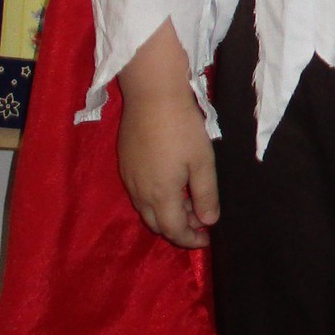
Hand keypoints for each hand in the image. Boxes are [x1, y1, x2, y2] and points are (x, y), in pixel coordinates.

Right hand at [116, 21, 217, 248]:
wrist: (152, 94)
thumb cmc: (182, 127)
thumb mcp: (202, 161)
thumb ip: (206, 195)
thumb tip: (208, 221)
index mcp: (159, 195)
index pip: (173, 230)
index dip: (190, 239)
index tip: (206, 238)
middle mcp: (139, 191)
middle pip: (156, 223)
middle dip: (179, 228)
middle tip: (200, 218)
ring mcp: (129, 177)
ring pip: (145, 208)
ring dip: (167, 212)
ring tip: (189, 199)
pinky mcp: (125, 162)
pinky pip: (139, 192)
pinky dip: (155, 197)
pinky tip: (171, 182)